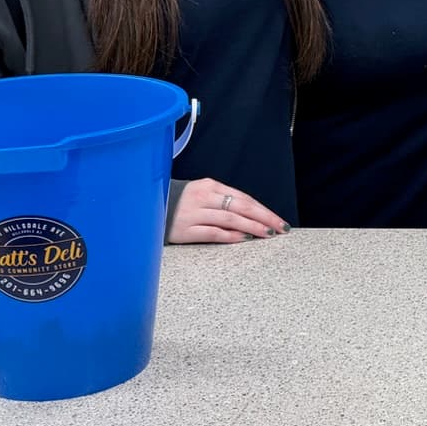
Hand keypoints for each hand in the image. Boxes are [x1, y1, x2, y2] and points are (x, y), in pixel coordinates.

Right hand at [168, 178, 286, 243]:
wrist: (146, 210)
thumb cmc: (179, 203)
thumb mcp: (201, 195)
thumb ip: (224, 202)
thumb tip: (253, 215)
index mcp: (209, 186)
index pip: (244, 198)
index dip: (264, 210)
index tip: (278, 220)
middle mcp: (202, 197)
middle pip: (242, 207)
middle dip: (265, 218)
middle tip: (281, 228)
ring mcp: (193, 214)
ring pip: (231, 219)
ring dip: (253, 227)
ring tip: (267, 234)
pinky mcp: (185, 230)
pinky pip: (214, 233)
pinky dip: (231, 236)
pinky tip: (244, 238)